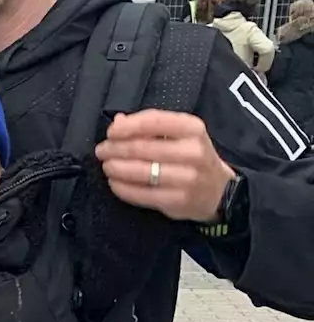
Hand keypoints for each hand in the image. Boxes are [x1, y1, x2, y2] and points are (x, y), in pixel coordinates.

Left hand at [95, 110, 235, 221]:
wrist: (219, 191)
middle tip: (102, 151)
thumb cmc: (192, 156)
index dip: (126, 127)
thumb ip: (150, 125)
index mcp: (192, 129)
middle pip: (141, 148)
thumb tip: (118, 121)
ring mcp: (186, 178)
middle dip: (114, 149)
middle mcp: (192, 152)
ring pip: (138, 172)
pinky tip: (115, 183)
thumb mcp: (180, 134)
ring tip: (107, 166)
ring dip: (114, 168)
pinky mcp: (177, 200)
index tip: (111, 132)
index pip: (153, 122)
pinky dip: (121, 188)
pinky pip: (140, 194)